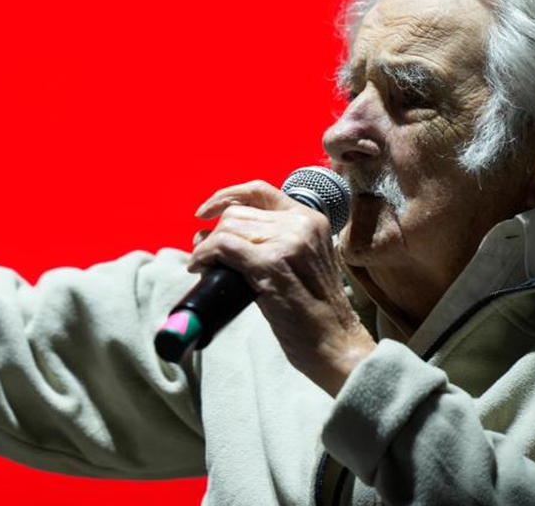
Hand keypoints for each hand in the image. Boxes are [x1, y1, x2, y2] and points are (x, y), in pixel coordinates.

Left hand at [190, 180, 375, 395]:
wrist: (335, 343)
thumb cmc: (314, 311)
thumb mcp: (302, 261)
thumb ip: (273, 240)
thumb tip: (216, 231)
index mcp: (310, 219)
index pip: (259, 191)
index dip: (227, 196)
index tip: (206, 211)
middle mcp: (300, 225)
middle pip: (239, 212)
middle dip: (214, 230)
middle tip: (202, 251)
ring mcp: (286, 243)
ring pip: (228, 228)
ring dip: (206, 246)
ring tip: (202, 264)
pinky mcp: (271, 264)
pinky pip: (223, 247)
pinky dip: (204, 255)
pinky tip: (199, 268)